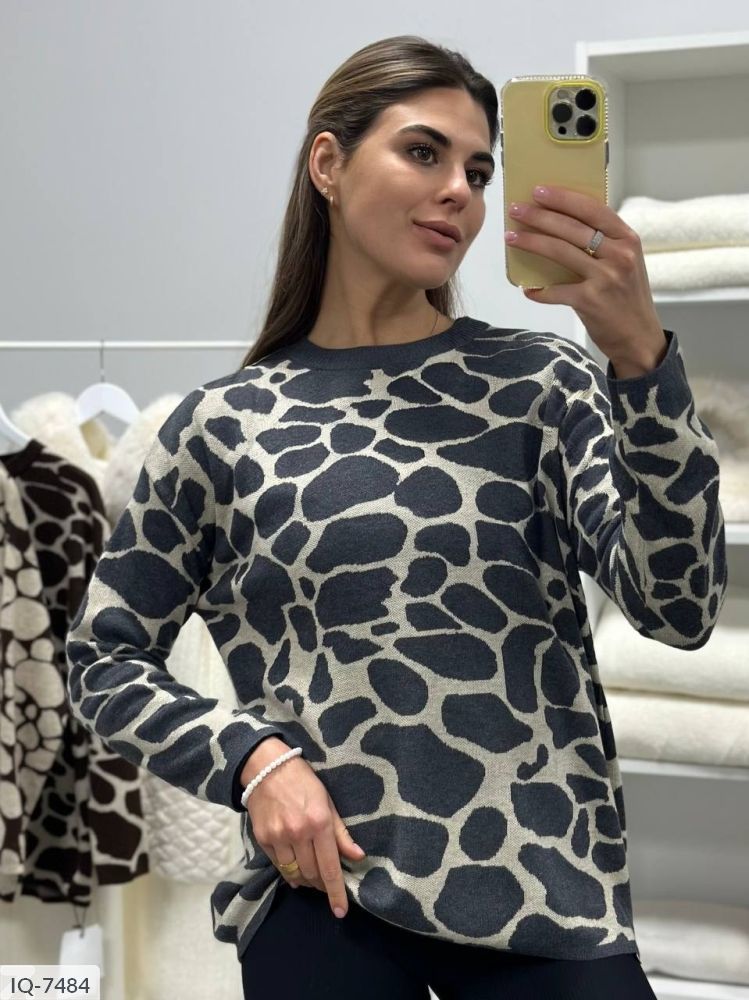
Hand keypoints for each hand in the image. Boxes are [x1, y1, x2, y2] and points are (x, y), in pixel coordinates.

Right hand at [242, 739, 364, 917]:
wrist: (266, 768)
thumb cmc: (304, 782)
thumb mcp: (328, 803)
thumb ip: (342, 833)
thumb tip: (358, 857)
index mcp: (319, 823)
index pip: (330, 868)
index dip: (336, 893)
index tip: (341, 911)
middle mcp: (298, 833)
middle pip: (312, 875)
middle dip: (322, 884)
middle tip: (327, 883)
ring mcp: (278, 837)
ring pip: (295, 874)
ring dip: (306, 880)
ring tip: (312, 877)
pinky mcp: (263, 839)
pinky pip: (279, 866)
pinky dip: (289, 873)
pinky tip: (295, 871)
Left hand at [505, 185, 667, 373]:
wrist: (639, 338)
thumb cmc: (627, 298)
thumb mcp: (626, 263)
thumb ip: (604, 244)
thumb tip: (562, 225)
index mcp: (628, 239)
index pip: (593, 209)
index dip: (564, 198)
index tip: (539, 191)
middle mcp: (619, 254)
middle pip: (572, 228)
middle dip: (540, 216)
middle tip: (516, 209)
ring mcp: (606, 277)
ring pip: (560, 252)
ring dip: (531, 242)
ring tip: (511, 236)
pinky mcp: (591, 301)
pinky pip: (556, 291)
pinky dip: (539, 291)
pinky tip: (527, 289)